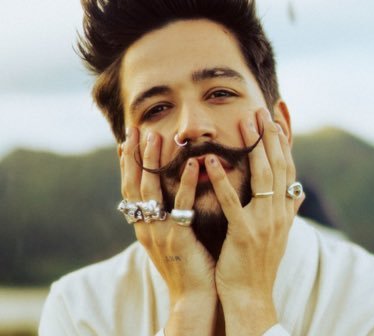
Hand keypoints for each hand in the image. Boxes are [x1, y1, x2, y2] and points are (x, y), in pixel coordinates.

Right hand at [120, 128, 216, 334]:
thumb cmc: (186, 263)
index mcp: (143, 225)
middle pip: (135, 184)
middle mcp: (145, 226)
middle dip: (134, 156)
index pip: (131, 188)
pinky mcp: (178, 238)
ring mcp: (159, 232)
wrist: (194, 297)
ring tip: (156, 137)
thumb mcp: (169, 236)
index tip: (126, 140)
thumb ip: (166, 213)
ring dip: (153, 163)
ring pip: (151, 191)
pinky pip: (181, 206)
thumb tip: (165, 193)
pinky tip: (192, 164)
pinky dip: (184, 184)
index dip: (128, 164)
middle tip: (135, 130)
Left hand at [204, 107, 303, 334]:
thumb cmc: (259, 260)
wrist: (251, 295)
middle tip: (261, 109)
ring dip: (254, 147)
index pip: (287, 166)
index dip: (284, 140)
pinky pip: (232, 202)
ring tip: (245, 121)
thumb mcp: (278, 232)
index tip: (278, 115)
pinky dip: (223, 180)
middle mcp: (279, 211)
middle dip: (271, 135)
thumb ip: (287, 210)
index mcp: (284, 209)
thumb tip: (297, 193)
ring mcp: (264, 222)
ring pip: (263, 176)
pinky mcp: (244, 234)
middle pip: (278, 165)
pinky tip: (211, 160)